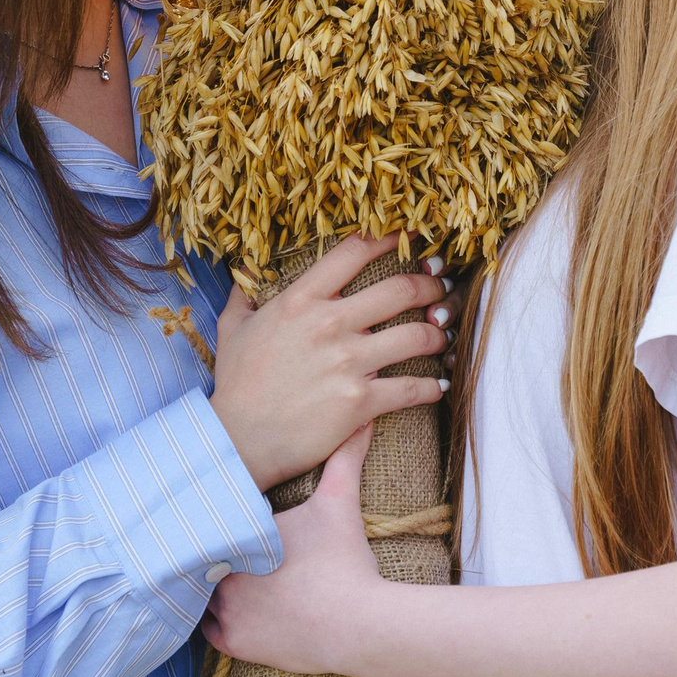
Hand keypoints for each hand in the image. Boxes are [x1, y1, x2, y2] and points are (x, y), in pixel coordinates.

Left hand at [204, 426, 389, 674]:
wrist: (358, 622)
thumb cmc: (345, 559)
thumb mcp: (341, 502)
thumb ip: (345, 458)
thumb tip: (363, 421)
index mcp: (239, 534)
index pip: (214, 523)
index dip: (218, 521)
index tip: (224, 519)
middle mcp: (223, 572)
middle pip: (203, 558)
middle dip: (213, 553)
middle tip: (219, 548)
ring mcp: (227, 611)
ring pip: (202, 595)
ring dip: (210, 588)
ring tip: (221, 579)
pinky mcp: (236, 643)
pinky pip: (208, 631)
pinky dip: (216, 622)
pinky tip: (228, 612)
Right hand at [210, 232, 452, 489]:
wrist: (237, 439)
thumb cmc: (234, 384)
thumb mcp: (233, 330)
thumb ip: (244, 296)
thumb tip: (244, 273)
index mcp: (301, 300)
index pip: (355, 252)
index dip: (390, 238)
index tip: (410, 237)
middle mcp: (329, 324)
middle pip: (401, 289)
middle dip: (431, 284)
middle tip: (441, 285)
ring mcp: (348, 362)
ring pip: (417, 336)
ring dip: (438, 333)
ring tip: (443, 334)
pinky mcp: (360, 401)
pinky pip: (413, 388)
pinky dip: (433, 386)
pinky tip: (439, 386)